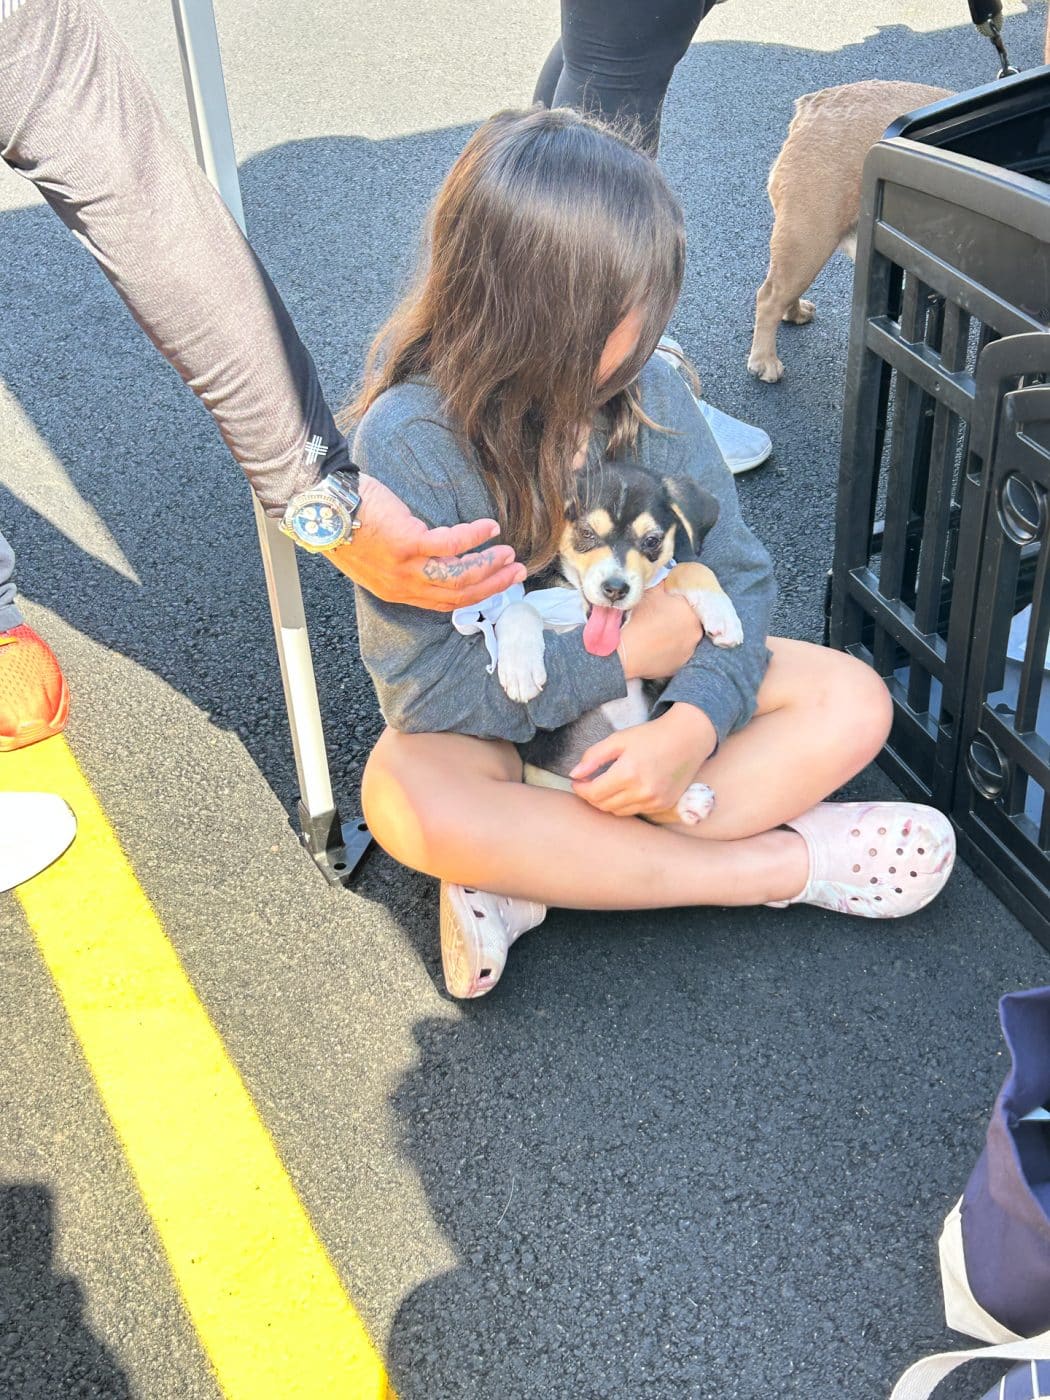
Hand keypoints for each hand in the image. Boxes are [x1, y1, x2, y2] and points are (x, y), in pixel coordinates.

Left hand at [324, 474, 525, 610]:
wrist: (322, 506)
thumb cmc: (348, 523)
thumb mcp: (378, 555)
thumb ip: (406, 562)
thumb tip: (437, 555)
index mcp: (397, 591)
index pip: (444, 603)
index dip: (476, 596)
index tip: (497, 584)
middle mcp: (403, 586)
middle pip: (458, 594)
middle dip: (492, 585)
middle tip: (516, 572)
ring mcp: (405, 567)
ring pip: (458, 576)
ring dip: (488, 565)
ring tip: (507, 552)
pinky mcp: (407, 543)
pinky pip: (451, 545)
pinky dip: (474, 537)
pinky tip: (489, 528)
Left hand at [570, 704, 717, 816]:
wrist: (687, 739)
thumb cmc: (651, 736)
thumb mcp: (619, 739)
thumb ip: (593, 756)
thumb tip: (574, 774)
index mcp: (628, 772)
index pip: (594, 793)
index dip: (581, 789)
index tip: (577, 781)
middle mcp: (642, 791)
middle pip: (604, 805)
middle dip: (591, 796)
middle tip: (588, 784)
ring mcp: (654, 801)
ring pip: (618, 812)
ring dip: (607, 802)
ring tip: (604, 787)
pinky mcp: (663, 806)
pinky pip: (635, 811)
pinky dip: (625, 804)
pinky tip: (624, 790)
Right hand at [617, 584, 703, 680]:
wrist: (623, 653)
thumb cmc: (635, 620)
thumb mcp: (648, 592)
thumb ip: (662, 582)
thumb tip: (667, 577)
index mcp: (691, 611)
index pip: (688, 599)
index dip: (676, 598)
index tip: (665, 600)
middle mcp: (696, 632)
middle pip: (688, 618)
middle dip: (677, 616)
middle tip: (659, 615)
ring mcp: (689, 651)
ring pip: (683, 636)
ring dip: (674, 633)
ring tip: (655, 631)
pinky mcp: (679, 665)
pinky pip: (676, 652)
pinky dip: (668, 648)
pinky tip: (654, 645)